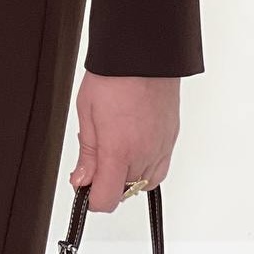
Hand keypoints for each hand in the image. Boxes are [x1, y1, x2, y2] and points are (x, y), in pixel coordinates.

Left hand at [68, 71, 180, 211]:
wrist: (143, 54)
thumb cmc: (114, 76)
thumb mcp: (87, 112)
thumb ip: (87, 152)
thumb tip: (82, 180)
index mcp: (119, 150)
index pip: (107, 199)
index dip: (92, 198)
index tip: (84, 187)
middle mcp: (144, 154)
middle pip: (124, 191)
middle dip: (107, 180)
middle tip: (96, 152)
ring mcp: (161, 147)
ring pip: (144, 182)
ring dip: (128, 174)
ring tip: (114, 144)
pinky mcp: (171, 139)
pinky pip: (159, 167)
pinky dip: (145, 164)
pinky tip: (133, 143)